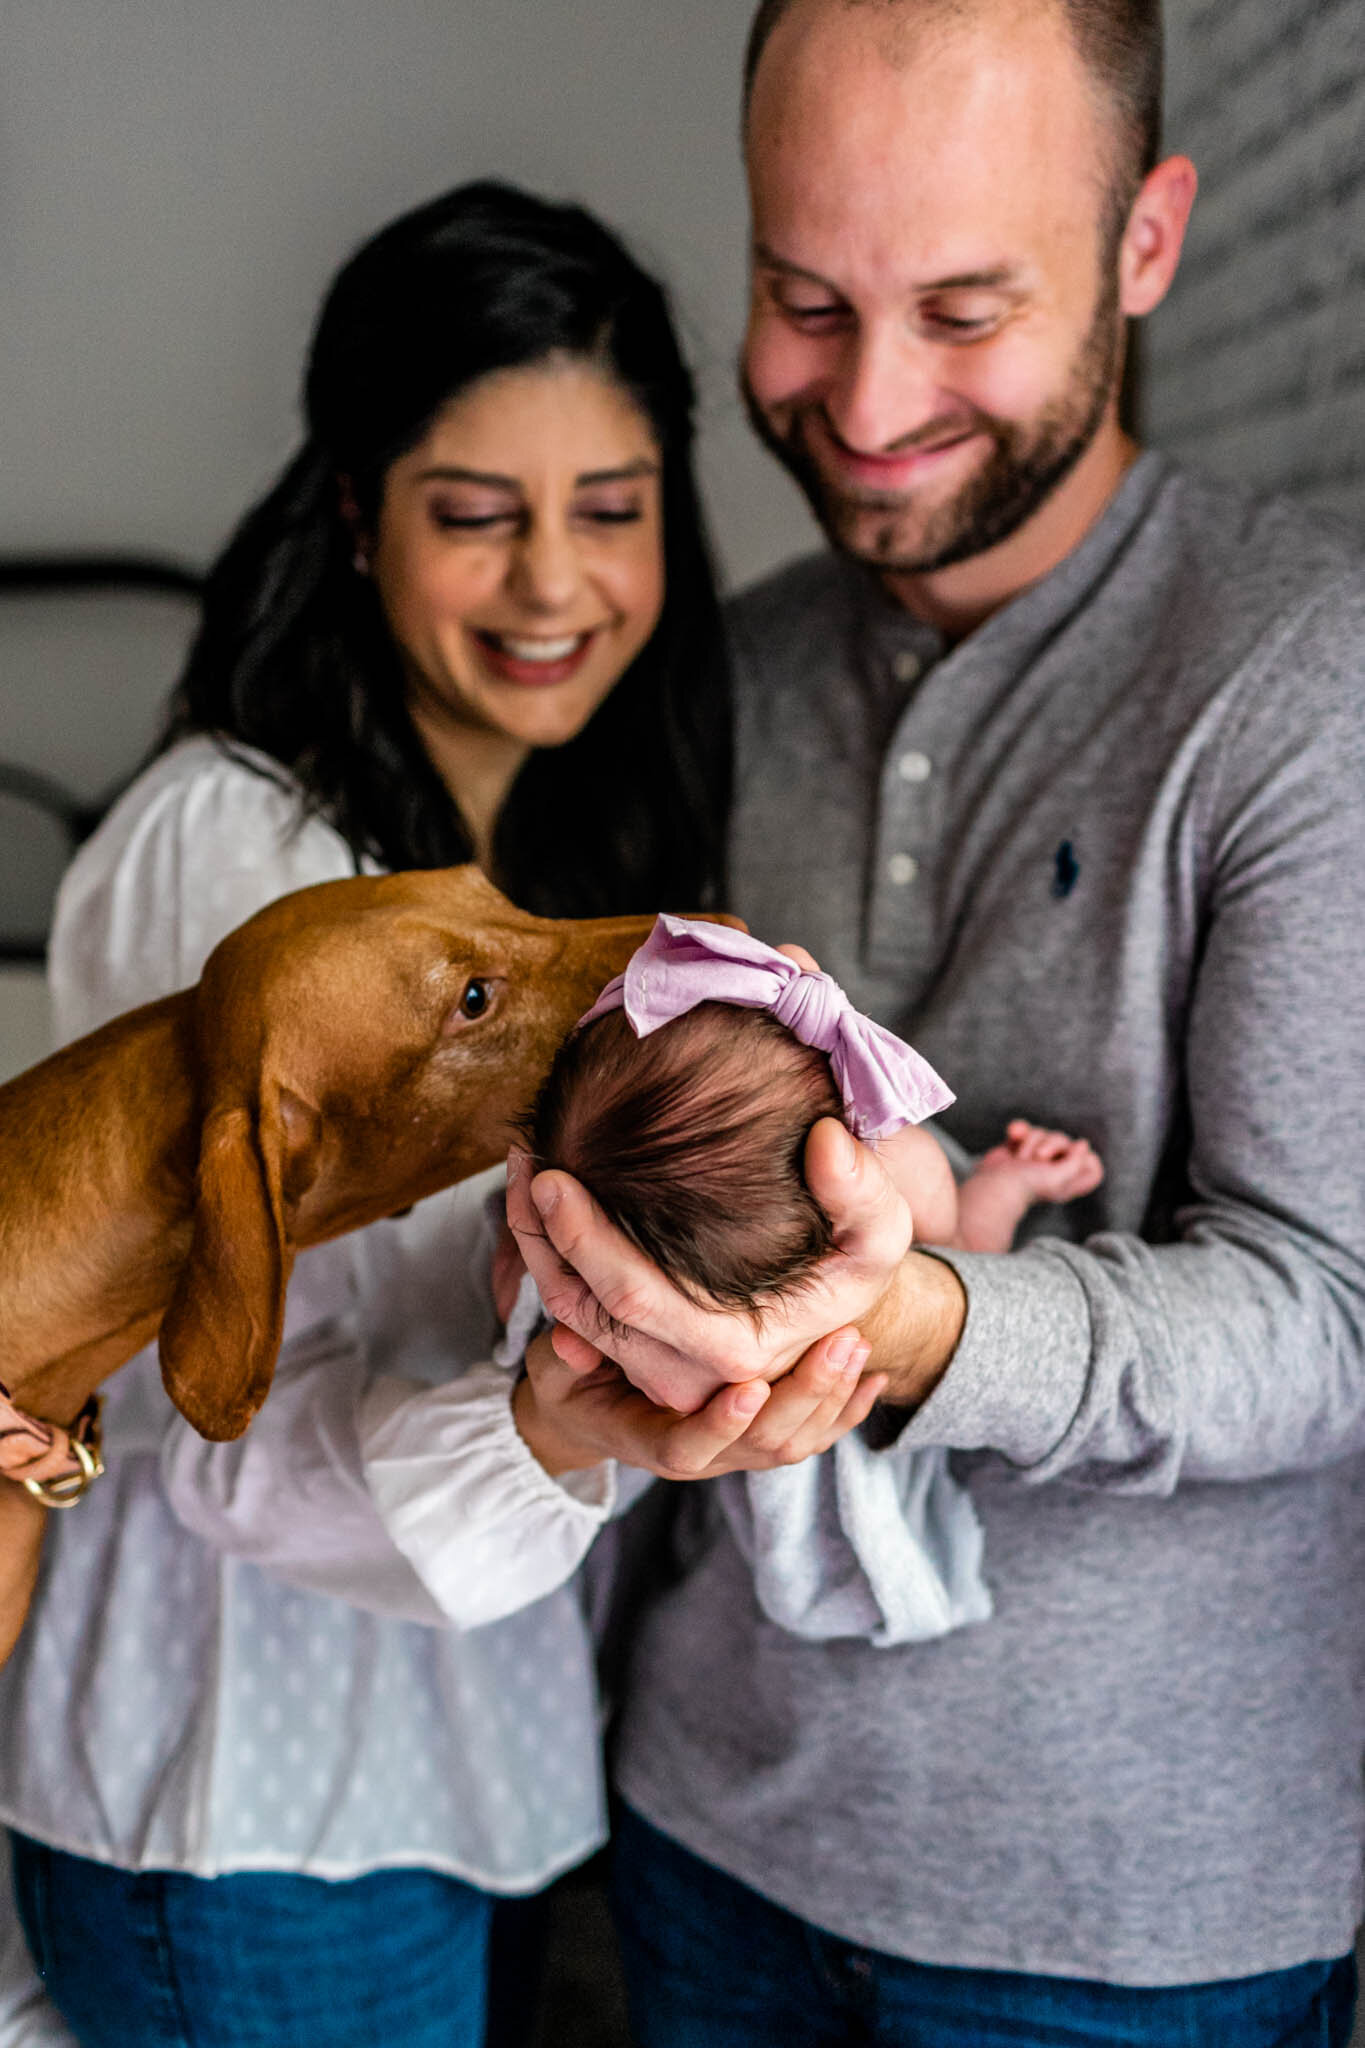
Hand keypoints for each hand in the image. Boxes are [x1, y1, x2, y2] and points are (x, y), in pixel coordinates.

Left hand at [506, 1116, 914, 1412]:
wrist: (837, 1313)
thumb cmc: (854, 1271)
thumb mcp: (880, 1234)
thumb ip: (861, 1191)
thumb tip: (826, 1140)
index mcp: (733, 1351)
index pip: (633, 1297)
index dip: (582, 1237)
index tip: (550, 1174)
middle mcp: (686, 1376)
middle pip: (582, 1312)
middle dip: (540, 1237)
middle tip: (523, 1164)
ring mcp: (660, 1373)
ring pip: (570, 1320)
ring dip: (534, 1251)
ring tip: (518, 1179)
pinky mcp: (643, 1357)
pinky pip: (577, 1321)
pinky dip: (548, 1266)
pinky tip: (536, 1211)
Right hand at [511, 1327, 885, 1480]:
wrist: (591, 1412)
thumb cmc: (570, 1382)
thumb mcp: (553, 1369)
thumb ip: (564, 1359)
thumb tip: (569, 1344)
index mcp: (650, 1442)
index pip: (689, 1447)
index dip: (721, 1423)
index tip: (750, 1386)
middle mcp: (704, 1455)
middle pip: (765, 1445)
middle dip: (808, 1393)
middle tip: (841, 1340)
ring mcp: (737, 1450)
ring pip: (797, 1442)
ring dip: (835, 1396)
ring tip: (860, 1343)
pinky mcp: (760, 1436)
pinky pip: (815, 1434)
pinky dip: (849, 1409)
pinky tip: (878, 1375)